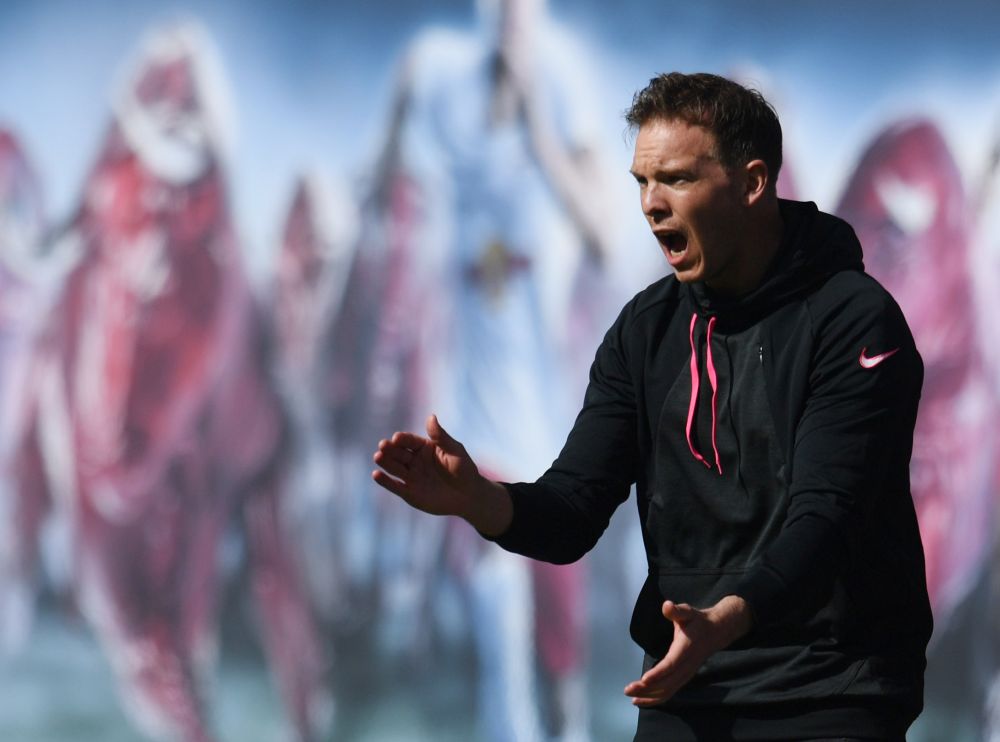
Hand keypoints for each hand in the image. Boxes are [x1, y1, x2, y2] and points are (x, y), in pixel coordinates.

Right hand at [372, 414, 511, 534]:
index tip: (397, 437)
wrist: (469, 496)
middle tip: (383, 445)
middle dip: (390, 449)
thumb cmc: (465, 470)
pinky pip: (395, 486)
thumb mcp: (455, 451)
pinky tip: (376, 475)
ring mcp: (411, 477)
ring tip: (377, 456)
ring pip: (394, 468)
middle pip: (399, 453)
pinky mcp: (409, 493)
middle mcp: (414, 461)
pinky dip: (385, 481)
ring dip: (385, 462)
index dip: (403, 439)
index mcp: (424, 448)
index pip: (410, 441)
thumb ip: (441, 437)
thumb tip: (431, 417)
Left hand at [623, 595, 752, 706]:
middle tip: (627, 690)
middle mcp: (688, 665)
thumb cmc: (698, 620)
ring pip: (669, 691)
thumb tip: (667, 606)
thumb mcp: (688, 611)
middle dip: (647, 689)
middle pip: (668, 682)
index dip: (658, 673)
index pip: (672, 664)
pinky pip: (670, 692)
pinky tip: (641, 700)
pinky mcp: (684, 677)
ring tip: (631, 697)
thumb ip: (677, 611)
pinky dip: (656, 699)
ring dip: (650, 696)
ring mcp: (687, 674)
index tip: (644, 679)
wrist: (717, 631)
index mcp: (686, 648)